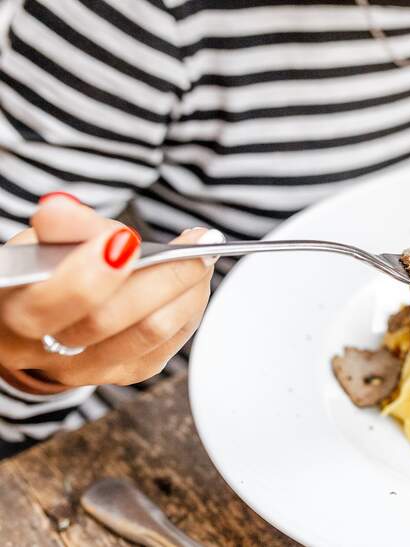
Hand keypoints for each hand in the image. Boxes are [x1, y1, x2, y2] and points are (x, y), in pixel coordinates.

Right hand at [0, 194, 221, 390]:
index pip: (50, 301)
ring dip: (186, 288)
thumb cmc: (49, 270)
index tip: (126, 239)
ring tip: (204, 254)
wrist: (50, 315)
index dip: (93, 271)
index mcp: (11, 310)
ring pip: (147, 333)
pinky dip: (189, 306)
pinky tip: (195, 280)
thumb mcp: (45, 241)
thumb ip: (61, 228)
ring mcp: (83, 368)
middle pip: (107, 319)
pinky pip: (167, 344)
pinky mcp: (122, 373)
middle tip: (196, 241)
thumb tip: (60, 209)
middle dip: (160, 275)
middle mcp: (40, 349)